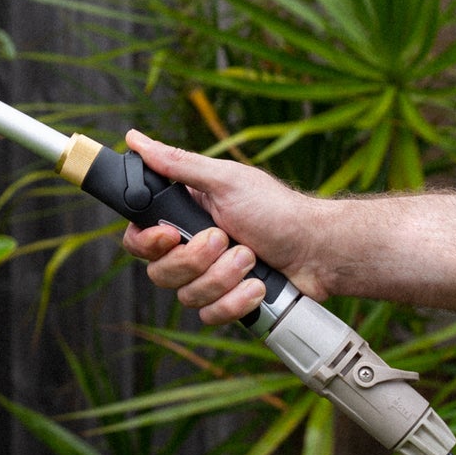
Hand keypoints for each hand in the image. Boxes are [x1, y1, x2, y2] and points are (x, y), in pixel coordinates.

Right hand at [119, 129, 328, 323]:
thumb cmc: (277, 209)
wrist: (320, 251)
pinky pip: (210, 315)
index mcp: (184, 217)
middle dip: (197, 260)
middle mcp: (191, 250)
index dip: (148, 243)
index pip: (138, 239)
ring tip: (252, 259)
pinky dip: (237, 301)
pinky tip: (257, 286)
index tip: (171, 236)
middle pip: (160, 272)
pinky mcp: (226, 303)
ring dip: (224, 277)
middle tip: (226, 239)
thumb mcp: (225, 180)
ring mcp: (208, 279)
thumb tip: (136, 139)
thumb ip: (177, 164)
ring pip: (187, 295)